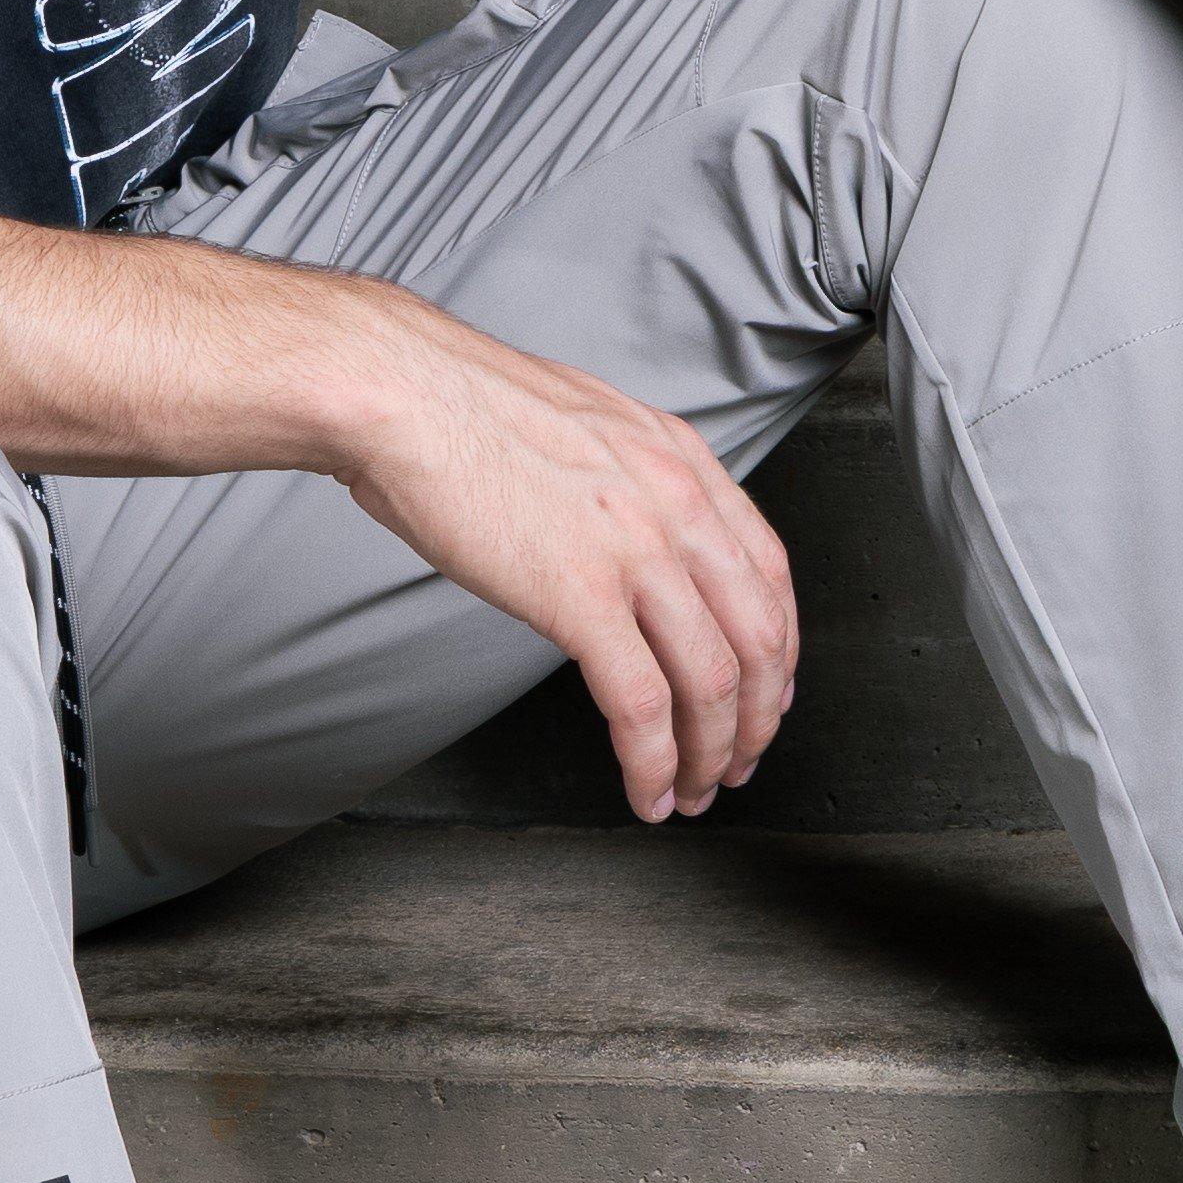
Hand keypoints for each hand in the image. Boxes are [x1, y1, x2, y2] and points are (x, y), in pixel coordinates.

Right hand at [336, 296, 794, 818]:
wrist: (401, 392)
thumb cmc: (458, 404)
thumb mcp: (581, 425)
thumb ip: (622, 478)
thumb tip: (619, 530)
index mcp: (678, 458)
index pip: (769, 570)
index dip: (780, 648)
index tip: (767, 690)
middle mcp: (675, 502)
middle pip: (758, 635)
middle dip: (757, 717)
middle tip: (740, 759)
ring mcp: (635, 550)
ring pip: (712, 681)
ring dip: (712, 753)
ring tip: (694, 790)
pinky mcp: (580, 595)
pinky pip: (641, 704)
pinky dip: (653, 763)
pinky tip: (647, 789)